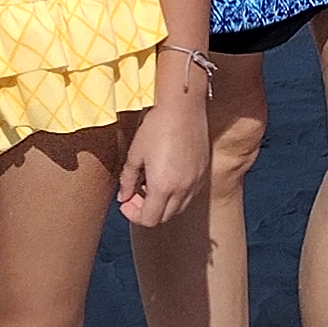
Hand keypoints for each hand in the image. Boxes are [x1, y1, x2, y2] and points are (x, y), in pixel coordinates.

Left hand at [116, 86, 210, 227]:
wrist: (184, 107)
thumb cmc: (157, 126)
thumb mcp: (135, 154)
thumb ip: (127, 180)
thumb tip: (123, 196)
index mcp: (163, 186)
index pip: (149, 219)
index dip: (133, 215)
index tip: (126, 202)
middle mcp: (182, 189)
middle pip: (164, 217)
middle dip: (147, 211)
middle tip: (136, 194)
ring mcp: (196, 181)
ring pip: (178, 207)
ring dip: (163, 204)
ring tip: (152, 184)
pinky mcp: (203, 171)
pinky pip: (190, 194)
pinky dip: (177, 194)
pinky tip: (168, 176)